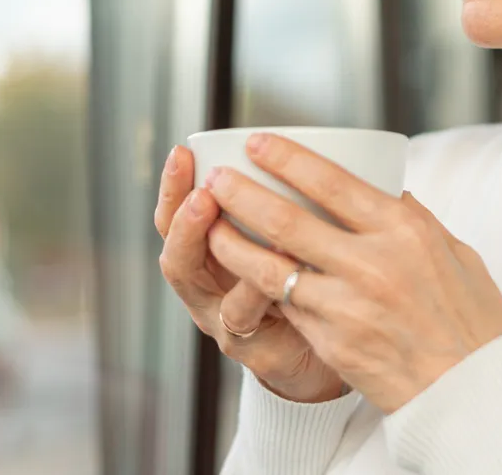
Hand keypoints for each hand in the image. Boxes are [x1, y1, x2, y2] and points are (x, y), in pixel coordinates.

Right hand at [154, 146, 344, 402]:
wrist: (328, 355)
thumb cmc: (304, 287)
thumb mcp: (285, 239)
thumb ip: (280, 204)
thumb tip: (289, 146)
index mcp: (208, 257)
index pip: (176, 217)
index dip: (173, 186)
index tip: (182, 152)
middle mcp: (207, 290)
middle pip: (176, 256)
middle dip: (182, 220)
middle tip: (202, 194)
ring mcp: (225, 323)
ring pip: (203, 290)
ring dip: (214, 252)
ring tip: (222, 222)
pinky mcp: (255, 352)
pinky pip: (247, 319)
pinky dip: (257, 291)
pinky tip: (277, 266)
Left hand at [204, 133, 501, 414]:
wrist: (474, 392)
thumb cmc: (471, 319)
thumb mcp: (455, 252)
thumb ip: (412, 218)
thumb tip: (383, 187)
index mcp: (404, 230)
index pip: (331, 182)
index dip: (286, 158)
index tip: (256, 142)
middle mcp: (372, 264)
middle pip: (287, 220)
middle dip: (241, 193)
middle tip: (215, 177)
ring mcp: (348, 306)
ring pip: (269, 267)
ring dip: (230, 243)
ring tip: (207, 224)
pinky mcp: (332, 342)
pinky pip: (285, 305)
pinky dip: (257, 286)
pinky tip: (237, 272)